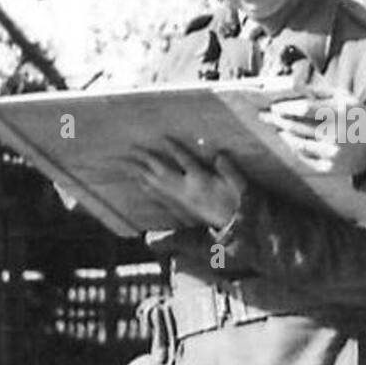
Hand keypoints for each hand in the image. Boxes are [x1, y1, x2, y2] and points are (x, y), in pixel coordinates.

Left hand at [126, 138, 246, 229]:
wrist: (230, 227)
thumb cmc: (235, 203)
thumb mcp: (238, 185)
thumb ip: (229, 170)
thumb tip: (220, 154)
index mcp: (201, 182)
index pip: (185, 161)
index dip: (175, 149)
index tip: (164, 137)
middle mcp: (186, 190)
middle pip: (161, 172)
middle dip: (146, 159)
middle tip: (131, 148)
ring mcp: (179, 200)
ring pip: (155, 184)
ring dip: (140, 172)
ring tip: (126, 163)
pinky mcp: (177, 207)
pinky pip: (157, 196)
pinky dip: (146, 187)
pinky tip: (139, 181)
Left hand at [261, 90, 365, 179]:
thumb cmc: (357, 116)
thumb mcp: (344, 98)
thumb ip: (320, 92)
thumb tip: (292, 89)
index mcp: (342, 113)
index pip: (305, 109)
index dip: (286, 107)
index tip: (274, 105)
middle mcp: (337, 134)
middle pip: (298, 126)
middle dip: (279, 120)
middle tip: (265, 115)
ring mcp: (333, 154)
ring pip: (298, 143)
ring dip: (284, 133)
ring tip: (276, 126)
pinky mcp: (329, 168)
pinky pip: (304, 156)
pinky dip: (294, 147)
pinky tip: (288, 139)